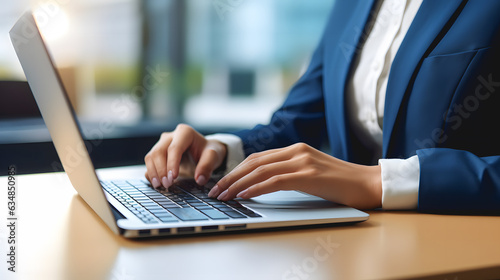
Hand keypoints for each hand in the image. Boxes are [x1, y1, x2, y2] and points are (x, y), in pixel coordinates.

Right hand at [144, 124, 226, 188]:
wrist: (205, 152)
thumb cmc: (209, 152)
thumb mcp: (214, 156)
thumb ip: (207, 166)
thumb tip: (199, 179)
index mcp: (184, 132)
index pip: (174, 148)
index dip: (172, 163)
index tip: (174, 178)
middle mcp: (170, 136)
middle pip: (159, 152)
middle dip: (161, 170)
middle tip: (167, 185)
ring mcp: (162, 144)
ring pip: (151, 157)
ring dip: (153, 173)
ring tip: (160, 186)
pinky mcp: (158, 154)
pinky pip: (150, 163)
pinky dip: (151, 174)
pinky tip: (157, 184)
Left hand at [208, 143, 381, 208]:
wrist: (369, 184)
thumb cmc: (341, 183)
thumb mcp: (311, 172)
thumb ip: (290, 172)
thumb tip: (264, 184)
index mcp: (296, 149)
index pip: (257, 158)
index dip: (236, 170)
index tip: (222, 182)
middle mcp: (296, 151)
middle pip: (254, 162)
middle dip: (231, 177)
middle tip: (215, 190)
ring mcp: (303, 161)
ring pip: (260, 170)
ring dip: (237, 184)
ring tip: (223, 195)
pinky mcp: (308, 174)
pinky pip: (274, 181)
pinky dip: (255, 188)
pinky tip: (243, 196)